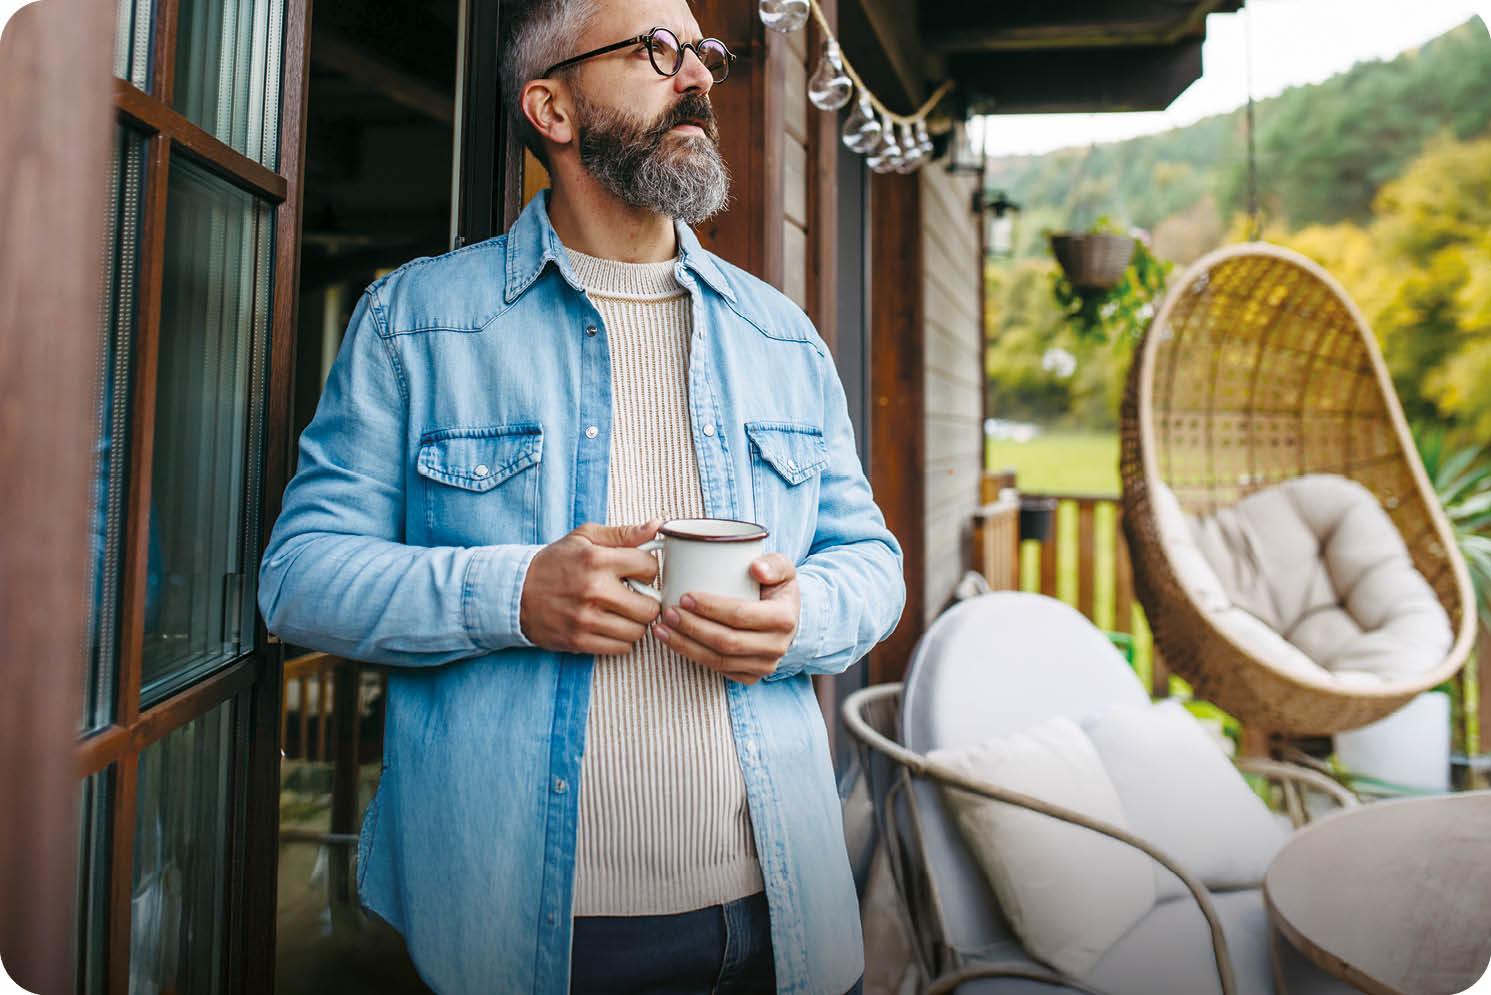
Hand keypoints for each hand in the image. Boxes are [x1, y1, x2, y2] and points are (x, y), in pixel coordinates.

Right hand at [519, 519, 662, 654]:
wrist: (515, 592)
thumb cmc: (554, 562)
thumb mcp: (585, 538)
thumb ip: (623, 533)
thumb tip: (656, 526)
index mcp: (597, 560)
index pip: (649, 567)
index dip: (648, 569)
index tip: (638, 572)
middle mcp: (593, 590)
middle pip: (649, 607)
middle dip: (647, 601)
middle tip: (636, 597)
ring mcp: (586, 619)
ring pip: (638, 631)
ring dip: (635, 622)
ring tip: (622, 612)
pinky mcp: (579, 641)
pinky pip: (621, 648)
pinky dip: (621, 639)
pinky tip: (611, 625)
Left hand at [651, 554, 799, 683]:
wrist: (786, 617)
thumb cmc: (777, 588)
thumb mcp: (783, 568)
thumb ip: (773, 563)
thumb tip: (756, 568)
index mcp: (784, 618)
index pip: (741, 615)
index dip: (710, 608)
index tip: (686, 596)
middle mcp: (777, 646)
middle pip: (726, 642)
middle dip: (692, 628)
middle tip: (669, 612)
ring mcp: (764, 665)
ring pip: (718, 660)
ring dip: (686, 645)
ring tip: (663, 628)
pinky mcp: (751, 676)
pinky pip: (718, 669)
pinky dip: (692, 656)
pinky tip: (675, 641)